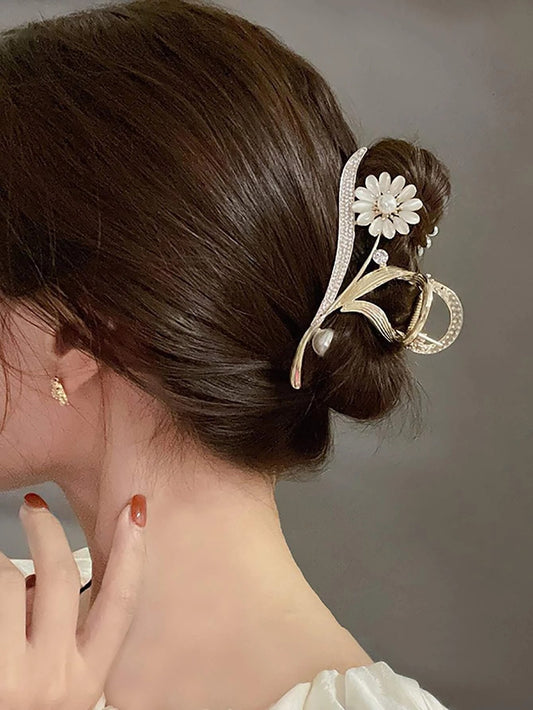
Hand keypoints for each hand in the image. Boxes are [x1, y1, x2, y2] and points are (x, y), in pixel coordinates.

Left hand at [0, 493, 146, 709]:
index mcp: (86, 682)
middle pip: (57, 575)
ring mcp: (12, 677)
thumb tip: (39, 580)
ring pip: (8, 580)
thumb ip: (61, 635)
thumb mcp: (59, 688)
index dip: (131, 552)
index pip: (119, 603)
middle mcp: (53, 680)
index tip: (133, 510)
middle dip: (46, 529)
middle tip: (34, 507)